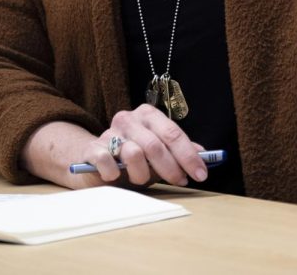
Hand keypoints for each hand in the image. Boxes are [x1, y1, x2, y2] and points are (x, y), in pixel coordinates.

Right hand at [75, 104, 207, 187]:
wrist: (95, 159)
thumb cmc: (133, 157)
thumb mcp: (158, 152)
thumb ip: (178, 151)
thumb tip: (203, 154)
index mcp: (147, 114)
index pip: (172, 133)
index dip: (188, 155)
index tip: (201, 174)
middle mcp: (128, 119)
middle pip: (155, 145)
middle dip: (171, 168)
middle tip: (180, 182)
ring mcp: (109, 133)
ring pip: (134, 154)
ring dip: (142, 174)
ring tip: (141, 180)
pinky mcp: (93, 148)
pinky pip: (107, 161)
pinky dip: (114, 174)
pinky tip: (116, 177)